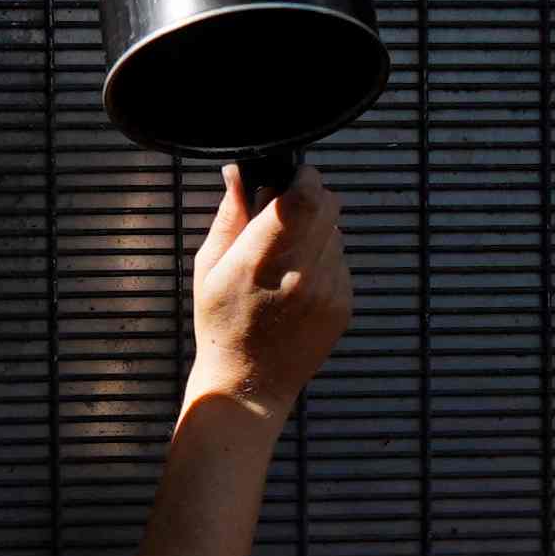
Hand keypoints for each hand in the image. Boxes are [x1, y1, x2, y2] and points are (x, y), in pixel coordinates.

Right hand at [186, 166, 352, 422]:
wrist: (250, 385)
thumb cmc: (222, 323)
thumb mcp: (209, 267)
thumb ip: (229, 215)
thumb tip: (237, 170)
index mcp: (261, 261)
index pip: (303, 197)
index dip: (302, 177)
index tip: (290, 176)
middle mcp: (302, 274)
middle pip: (328, 205)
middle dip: (310, 197)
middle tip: (285, 211)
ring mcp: (329, 291)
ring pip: (336, 231)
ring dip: (316, 229)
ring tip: (286, 257)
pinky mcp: (344, 305)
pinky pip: (342, 260)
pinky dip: (324, 259)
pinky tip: (298, 283)